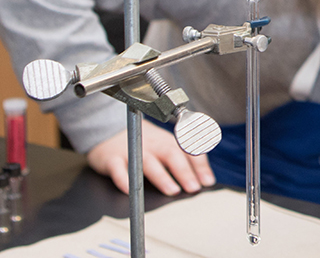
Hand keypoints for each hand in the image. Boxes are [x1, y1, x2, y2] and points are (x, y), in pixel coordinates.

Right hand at [87, 125, 215, 195]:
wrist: (109, 131)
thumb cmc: (144, 144)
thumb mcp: (165, 146)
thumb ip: (183, 160)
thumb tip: (202, 179)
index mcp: (168, 141)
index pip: (187, 151)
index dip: (199, 166)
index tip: (208, 181)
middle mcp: (153, 145)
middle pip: (170, 155)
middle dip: (184, 172)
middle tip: (193, 187)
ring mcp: (133, 150)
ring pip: (148, 163)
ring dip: (161, 177)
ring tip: (172, 190)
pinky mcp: (112, 159)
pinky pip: (118, 170)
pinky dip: (124, 180)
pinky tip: (131, 191)